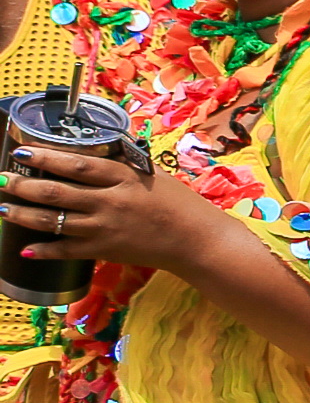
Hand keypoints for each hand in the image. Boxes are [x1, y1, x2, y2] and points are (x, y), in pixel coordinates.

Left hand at [3, 146, 208, 274]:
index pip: (77, 164)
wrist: (196, 240)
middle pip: (57, 191)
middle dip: (23, 185)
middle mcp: (111, 201)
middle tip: (2, 179)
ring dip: (23, 215)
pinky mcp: (105, 250)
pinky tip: (25, 249)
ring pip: (54, 220)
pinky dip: (45, 250)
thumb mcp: (151, 175)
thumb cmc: (178, 203)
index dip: (46, 156)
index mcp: (124, 177)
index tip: (22, 151)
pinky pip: (67, 251)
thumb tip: (89, 153)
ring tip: (3, 207)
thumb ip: (121, 164)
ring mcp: (106, 227)